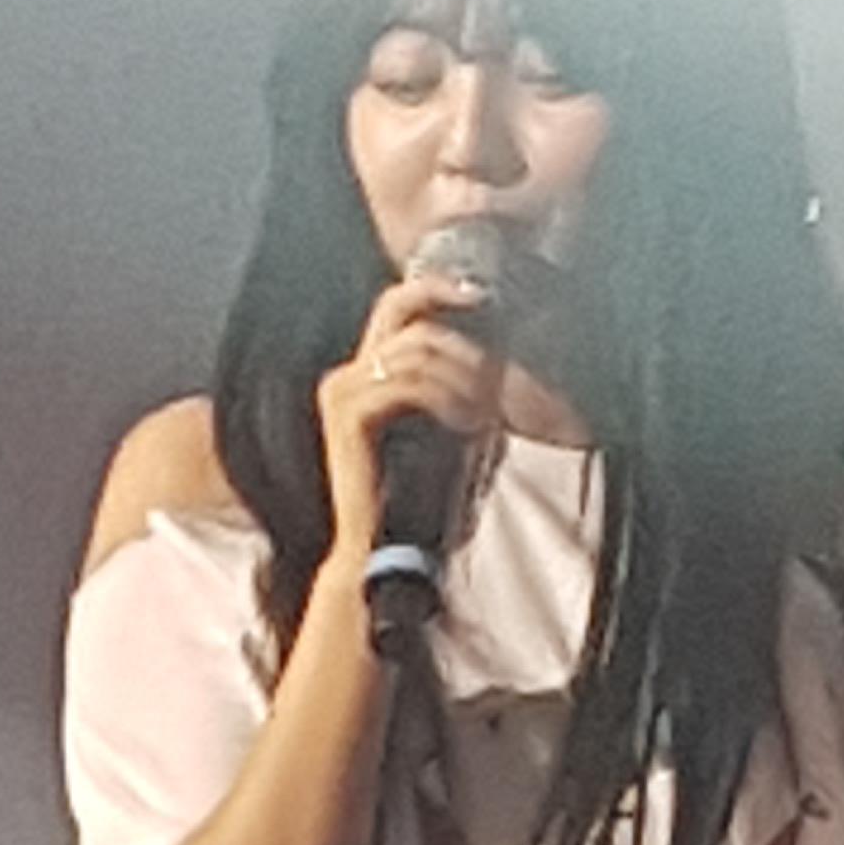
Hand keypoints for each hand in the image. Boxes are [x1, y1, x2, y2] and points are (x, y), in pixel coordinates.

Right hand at [314, 262, 504, 568]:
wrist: (385, 556)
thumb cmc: (420, 505)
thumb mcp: (454, 435)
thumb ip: (466, 392)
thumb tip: (502, 357)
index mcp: (366, 378)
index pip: (396, 308)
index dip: (437, 288)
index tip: (482, 295)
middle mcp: (346, 377)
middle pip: (395, 306)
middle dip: (448, 307)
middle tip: (490, 331)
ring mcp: (342, 393)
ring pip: (414, 346)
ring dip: (463, 372)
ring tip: (486, 410)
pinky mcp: (348, 416)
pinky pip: (407, 382)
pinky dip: (447, 396)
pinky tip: (468, 423)